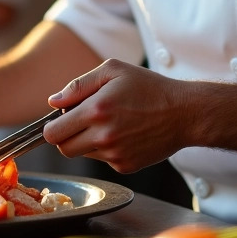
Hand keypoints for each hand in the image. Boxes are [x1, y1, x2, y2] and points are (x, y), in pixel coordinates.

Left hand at [43, 58, 193, 173]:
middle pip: (63, 149)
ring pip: (82, 155)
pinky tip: (123, 135)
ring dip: (86, 142)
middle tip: (79, 123)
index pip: (53, 133)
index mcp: (96, 110)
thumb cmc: (149, 87)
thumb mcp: (113, 70)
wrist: (184, 113)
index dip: (52, 126)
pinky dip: (106, 150)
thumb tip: (53, 102)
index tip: (60, 120)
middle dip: (65, 136)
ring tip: (107, 124)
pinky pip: (103, 160)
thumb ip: (78, 85)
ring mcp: (115, 154)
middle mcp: (104, 136)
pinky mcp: (126, 166)